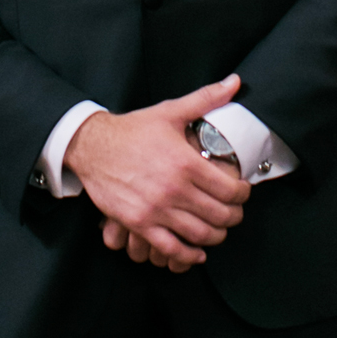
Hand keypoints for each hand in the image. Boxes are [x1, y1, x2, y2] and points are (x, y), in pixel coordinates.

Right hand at [67, 77, 251, 268]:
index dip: (243, 195)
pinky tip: (197, 253)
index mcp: (187, 163)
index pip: (229, 190)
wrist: (92, 146)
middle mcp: (174, 190)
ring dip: (215, 236)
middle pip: (219, 215)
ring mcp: (155, 209)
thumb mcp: (172, 111)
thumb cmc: (134, 129)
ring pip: (198, 234)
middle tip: (235, 214)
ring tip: (220, 231)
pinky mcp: (137, 223)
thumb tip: (235, 81)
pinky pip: (169, 247)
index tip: (244, 193)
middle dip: (233, 217)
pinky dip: (187, 255)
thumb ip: (207, 98)